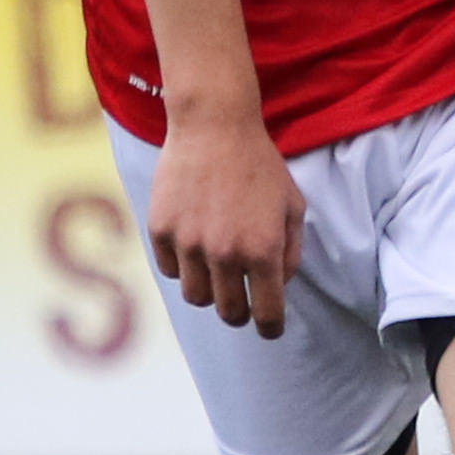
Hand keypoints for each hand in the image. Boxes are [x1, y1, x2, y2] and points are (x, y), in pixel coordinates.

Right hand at [149, 112, 301, 335]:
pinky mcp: (161, 230)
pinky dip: (183, 265)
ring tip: (216, 269)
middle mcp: (224, 253)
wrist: (214, 126)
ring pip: (196, 297)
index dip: (270, 328)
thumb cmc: (260, 165)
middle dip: (239, 313)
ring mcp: (189, 243)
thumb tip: (279, 286)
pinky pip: (171, 270)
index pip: (266, 314)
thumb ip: (292, 251)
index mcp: (263, 250)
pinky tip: (194, 244)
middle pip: (228, 312)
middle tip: (242, 302)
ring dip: (209, 290)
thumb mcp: (293, 205)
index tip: (269, 328)